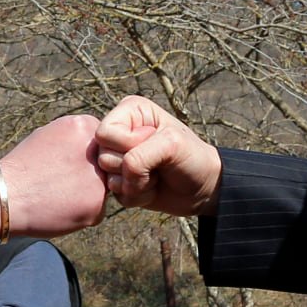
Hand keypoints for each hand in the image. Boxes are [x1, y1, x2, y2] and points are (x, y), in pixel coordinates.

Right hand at [0, 114, 107, 237]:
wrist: (5, 196)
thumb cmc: (23, 167)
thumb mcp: (49, 135)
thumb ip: (76, 138)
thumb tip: (97, 145)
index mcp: (84, 126)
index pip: (102, 141)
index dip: (86, 155)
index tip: (67, 163)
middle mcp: (97, 150)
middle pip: (106, 164)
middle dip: (91, 174)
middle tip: (64, 181)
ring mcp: (100, 180)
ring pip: (103, 188)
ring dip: (88, 193)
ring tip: (59, 194)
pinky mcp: (97, 206)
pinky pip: (97, 210)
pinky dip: (83, 212)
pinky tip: (61, 207)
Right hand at [95, 96, 221, 215]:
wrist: (204, 187)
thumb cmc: (192, 157)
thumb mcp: (170, 145)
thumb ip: (138, 156)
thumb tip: (120, 177)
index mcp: (129, 111)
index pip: (104, 133)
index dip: (127, 144)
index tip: (154, 141)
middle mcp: (120, 132)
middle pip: (102, 156)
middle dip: (132, 166)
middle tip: (156, 162)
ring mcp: (118, 159)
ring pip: (108, 178)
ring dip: (136, 183)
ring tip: (156, 174)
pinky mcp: (121, 182)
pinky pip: (116, 195)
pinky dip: (137, 195)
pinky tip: (152, 188)